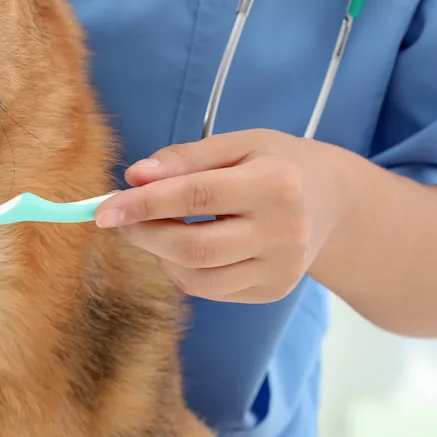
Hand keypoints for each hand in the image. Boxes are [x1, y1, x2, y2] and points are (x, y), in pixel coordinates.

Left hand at [92, 130, 352, 302]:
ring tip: (157, 227)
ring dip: (160, 254)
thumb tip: (133, 177)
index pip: (195, 197)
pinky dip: (183, 269)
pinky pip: (209, 289)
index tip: (103, 208)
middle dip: (143, 234)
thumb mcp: (238, 144)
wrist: (333, 202)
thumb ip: (185, 158)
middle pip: (192, 247)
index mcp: (276, 184)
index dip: (143, 204)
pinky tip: (187, 245)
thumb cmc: (277, 164)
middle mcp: (284, 232)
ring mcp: (281, 269)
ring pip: (196, 276)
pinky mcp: (273, 291)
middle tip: (117, 218)